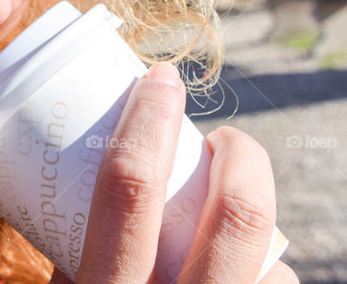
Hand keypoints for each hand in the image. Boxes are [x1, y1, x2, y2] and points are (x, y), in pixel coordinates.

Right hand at [50, 63, 298, 283]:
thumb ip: (74, 261)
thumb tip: (86, 185)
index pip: (131, 188)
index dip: (148, 119)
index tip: (160, 81)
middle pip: (239, 212)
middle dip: (241, 157)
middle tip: (223, 141)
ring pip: (272, 262)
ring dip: (250, 233)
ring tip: (222, 226)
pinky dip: (260, 276)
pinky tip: (238, 276)